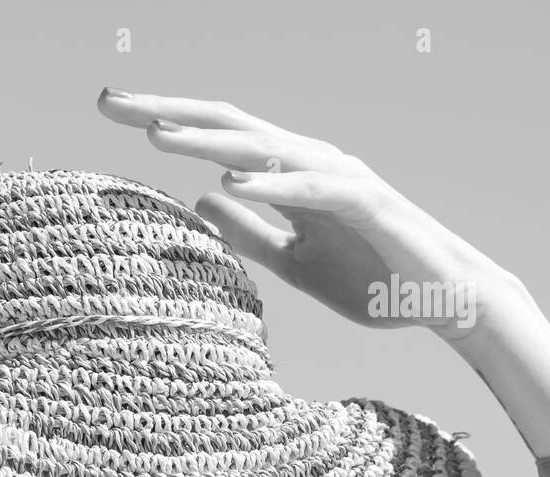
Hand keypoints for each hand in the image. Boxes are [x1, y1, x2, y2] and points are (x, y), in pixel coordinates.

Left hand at [96, 87, 527, 343]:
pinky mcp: (367, 204)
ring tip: (157, 135)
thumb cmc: (368, 279)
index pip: (216, 139)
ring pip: (265, 148)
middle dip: (168, 112)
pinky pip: (313, 189)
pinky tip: (230, 182)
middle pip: (228, 127)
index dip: (165, 122)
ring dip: (209, 142)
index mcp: (288, 173)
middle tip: (109, 102)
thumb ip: (248, 233)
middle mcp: (310, 163)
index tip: (111, 112)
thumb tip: (201, 204)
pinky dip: (273, 184)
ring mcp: (339, 179)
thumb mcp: (291, 261)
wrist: (440, 301)